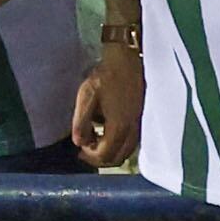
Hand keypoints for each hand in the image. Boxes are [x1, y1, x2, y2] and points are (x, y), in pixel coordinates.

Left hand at [72, 44, 143, 169]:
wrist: (126, 61)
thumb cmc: (105, 77)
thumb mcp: (86, 98)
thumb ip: (81, 123)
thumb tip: (78, 143)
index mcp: (118, 126)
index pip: (104, 155)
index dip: (89, 156)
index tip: (79, 146)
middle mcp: (132, 130)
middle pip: (117, 159)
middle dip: (99, 158)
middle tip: (85, 148)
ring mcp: (138, 126)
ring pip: (125, 152)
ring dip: (109, 152)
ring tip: (94, 139)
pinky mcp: (140, 120)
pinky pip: (130, 143)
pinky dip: (117, 144)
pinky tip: (106, 131)